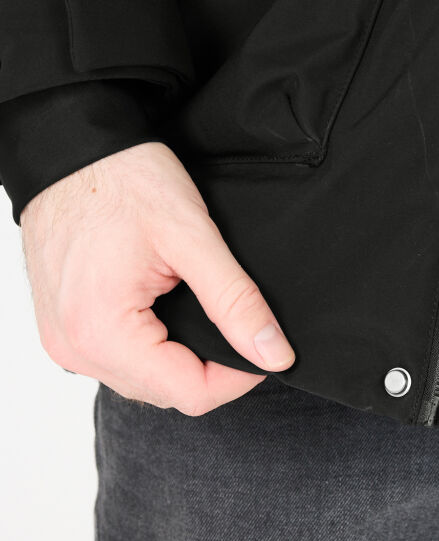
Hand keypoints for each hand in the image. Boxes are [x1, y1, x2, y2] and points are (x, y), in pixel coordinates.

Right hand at [20, 141, 295, 413]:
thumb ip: (235, 300)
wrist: (71, 148)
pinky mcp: (63, 327)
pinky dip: (151, 346)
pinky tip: (169, 310)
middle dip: (211, 367)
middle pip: (165, 391)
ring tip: (204, 310)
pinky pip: (117, 358)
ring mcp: (64, 340)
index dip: (239, 376)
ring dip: (180, 358)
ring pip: (142, 379)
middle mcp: (74, 349)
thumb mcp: (192, 236)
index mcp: (101, 333)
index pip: (189, 393)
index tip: (267, 347)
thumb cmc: (122, 179)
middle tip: (241, 320)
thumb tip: (274, 353)